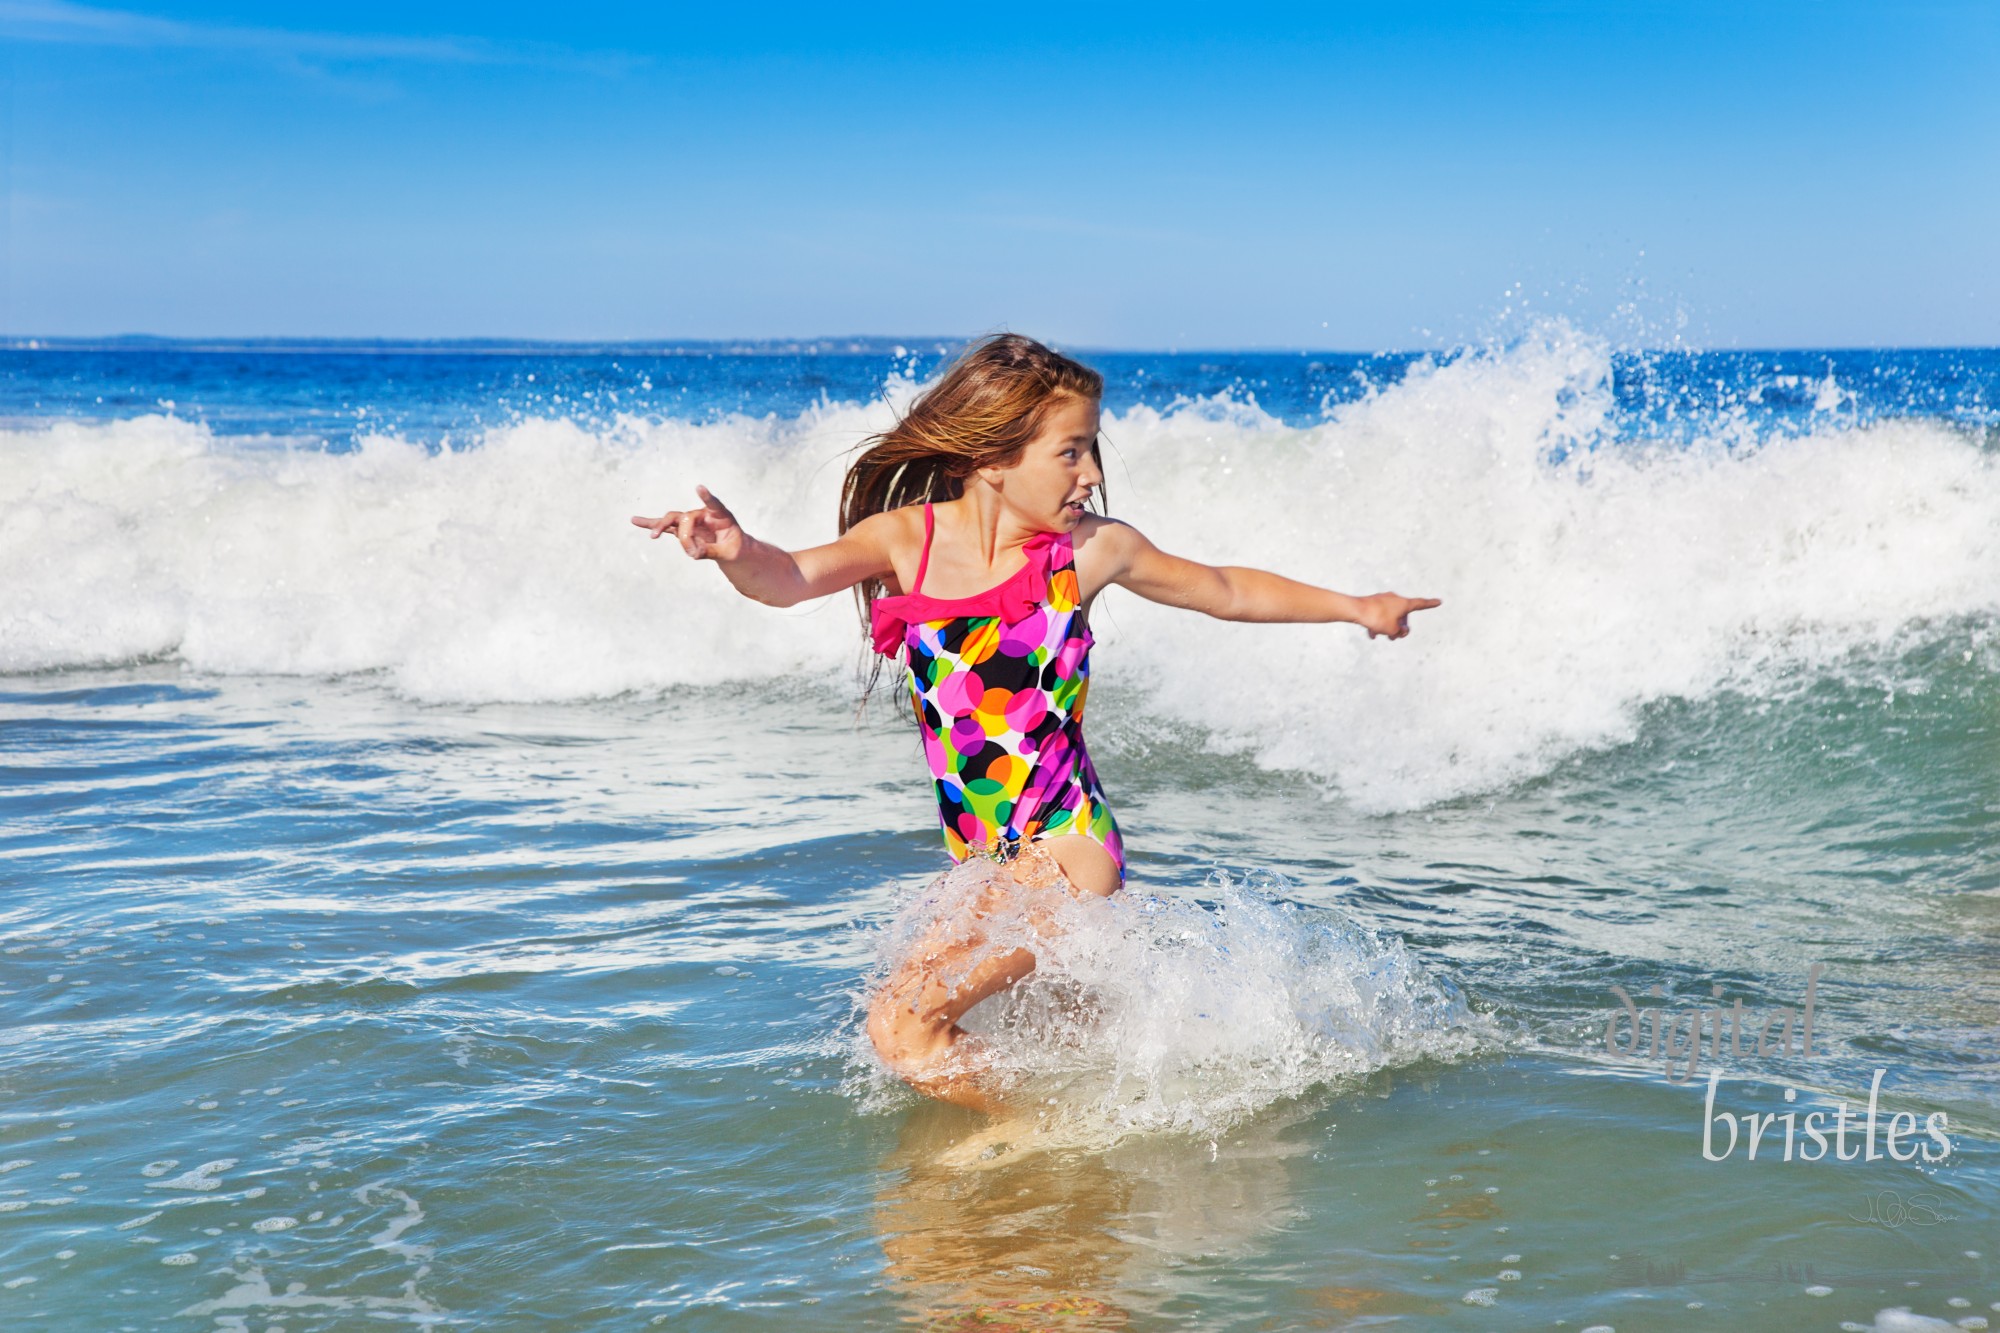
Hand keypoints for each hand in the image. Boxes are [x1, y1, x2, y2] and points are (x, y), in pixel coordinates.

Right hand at [630, 485, 744, 560]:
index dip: (707, 497)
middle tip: (691, 553)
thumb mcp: (729, 553)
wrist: (730, 548)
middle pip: (687, 518)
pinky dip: (651, 525)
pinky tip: (635, 520)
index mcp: (721, 515)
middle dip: (686, 536)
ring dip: (662, 528)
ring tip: (653, 535)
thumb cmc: (734, 547)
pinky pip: (666, 526)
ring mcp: (691, 521)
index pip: (714, 504)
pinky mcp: (683, 529)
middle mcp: (704, 514)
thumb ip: (712, 551)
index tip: (699, 488)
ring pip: (673, 520)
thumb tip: (693, 553)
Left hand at [1355, 592, 1440, 639]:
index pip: (1420, 604)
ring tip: (1380, 635)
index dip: (1430, 604)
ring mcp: (1383, 599)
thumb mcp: (1392, 630)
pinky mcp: (1372, 602)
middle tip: (1393, 637)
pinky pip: (1379, 615)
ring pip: (1390, 616)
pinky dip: (1378, 624)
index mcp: (1403, 603)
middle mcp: (1395, 598)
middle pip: (1402, 615)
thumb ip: (1399, 631)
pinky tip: (1372, 634)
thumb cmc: (1376, 618)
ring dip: (1388, 627)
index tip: (1439, 601)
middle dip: (1399, 627)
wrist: (1355, 610)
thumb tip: (1398, 630)